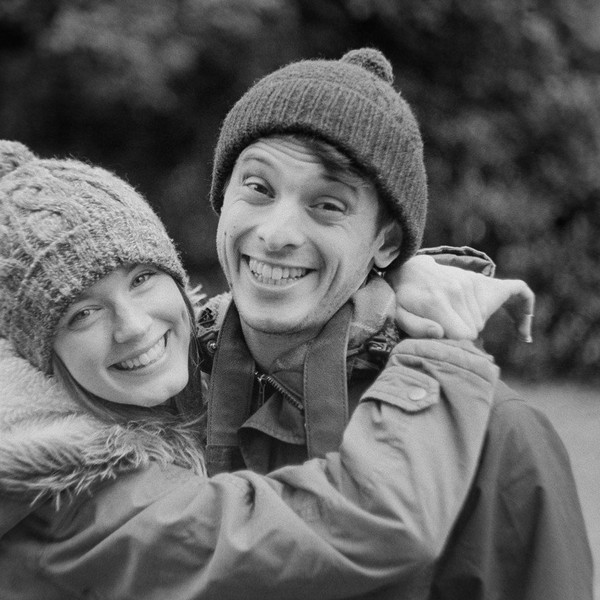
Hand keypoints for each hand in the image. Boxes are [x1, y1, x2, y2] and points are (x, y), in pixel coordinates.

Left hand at [387, 255, 534, 341]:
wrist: (410, 268)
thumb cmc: (403, 297)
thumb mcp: (400, 314)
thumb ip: (415, 327)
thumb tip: (439, 333)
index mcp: (438, 303)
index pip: (460, 336)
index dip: (452, 345)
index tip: (443, 344)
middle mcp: (458, 292)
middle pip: (472, 331)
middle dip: (460, 337)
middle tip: (444, 332)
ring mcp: (472, 283)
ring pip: (483, 320)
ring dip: (473, 327)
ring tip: (464, 330)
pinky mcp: (483, 281)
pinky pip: (517, 292)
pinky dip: (524, 311)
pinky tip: (523, 334)